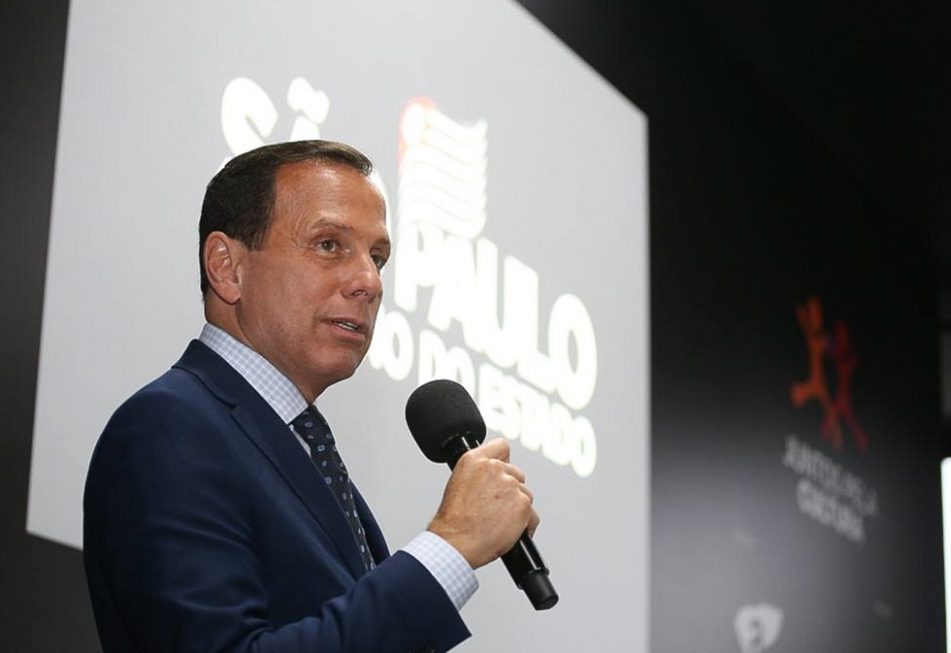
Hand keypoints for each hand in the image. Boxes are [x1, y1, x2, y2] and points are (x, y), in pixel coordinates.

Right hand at [427, 438, 538, 568]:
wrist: (455, 543)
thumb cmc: (453, 521)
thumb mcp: (458, 484)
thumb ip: (479, 473)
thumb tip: (493, 476)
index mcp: (474, 460)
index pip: (501, 447)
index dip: (504, 461)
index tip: (502, 473)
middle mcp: (493, 468)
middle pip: (516, 474)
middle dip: (510, 491)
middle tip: (495, 508)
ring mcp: (510, 485)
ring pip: (525, 495)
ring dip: (516, 509)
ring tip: (497, 522)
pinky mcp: (522, 504)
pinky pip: (532, 516)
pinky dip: (525, 526)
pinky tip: (508, 532)